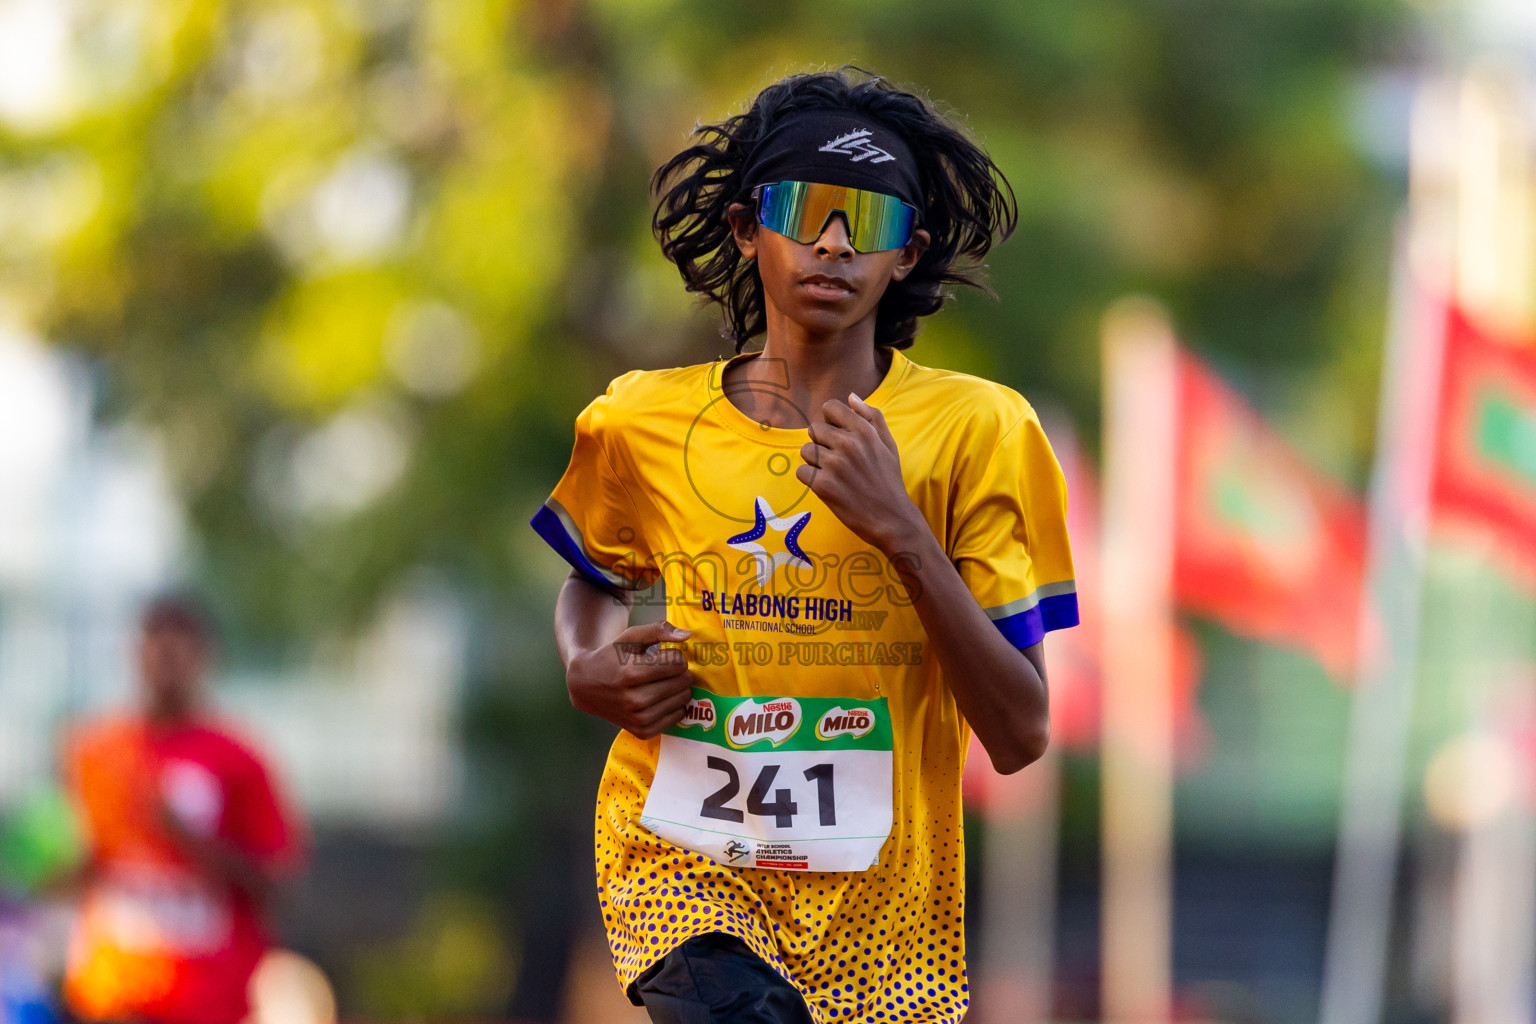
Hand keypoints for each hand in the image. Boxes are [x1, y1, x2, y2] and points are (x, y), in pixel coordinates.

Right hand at [566, 619, 696, 738]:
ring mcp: (639, 718)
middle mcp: (635, 699)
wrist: (585, 685)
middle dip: (678, 672)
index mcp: (631, 673)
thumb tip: (686, 635)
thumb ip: (658, 630)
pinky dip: (674, 706)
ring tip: (661, 683)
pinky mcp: (643, 731)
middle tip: (664, 670)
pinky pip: (678, 716)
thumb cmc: (610, 657)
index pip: (677, 664)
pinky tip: (661, 698)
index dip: (675, 656)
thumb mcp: (629, 637)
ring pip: (683, 699)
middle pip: (682, 682)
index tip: (664, 657)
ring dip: (678, 688)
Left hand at [797, 394, 923, 552]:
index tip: (838, 435)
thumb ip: (872, 417)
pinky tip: (828, 487)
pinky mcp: (823, 486)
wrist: (892, 519)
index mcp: (864, 431)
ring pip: (806, 451)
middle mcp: (848, 444)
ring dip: (815, 462)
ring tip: (834, 475)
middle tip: (838, 461)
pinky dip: (811, 480)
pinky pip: (802, 472)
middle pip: (814, 429)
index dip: (830, 421)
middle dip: (822, 443)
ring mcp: (834, 465)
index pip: (830, 407)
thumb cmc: (889, 481)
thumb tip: (851, 397)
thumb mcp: (888, 445)